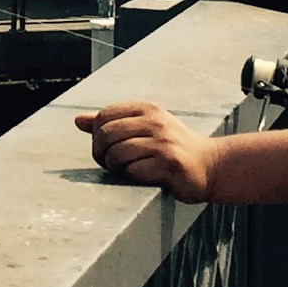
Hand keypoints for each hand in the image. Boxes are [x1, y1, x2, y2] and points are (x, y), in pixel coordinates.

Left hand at [77, 100, 214, 198]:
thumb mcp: (144, 127)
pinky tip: (144, 177)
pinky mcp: (170, 164)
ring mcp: (163, 142)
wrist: (210, 166)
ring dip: (116, 168)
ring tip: (127, 170)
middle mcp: (155, 121)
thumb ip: (112, 123)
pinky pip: (134, 172)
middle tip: (111, 164)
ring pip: (117, 154)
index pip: (104, 116)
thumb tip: (78, 120)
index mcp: (147, 109)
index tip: (106, 148)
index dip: (97, 136)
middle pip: (106, 135)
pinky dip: (133, 178)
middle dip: (101, 154)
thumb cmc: (171, 147)